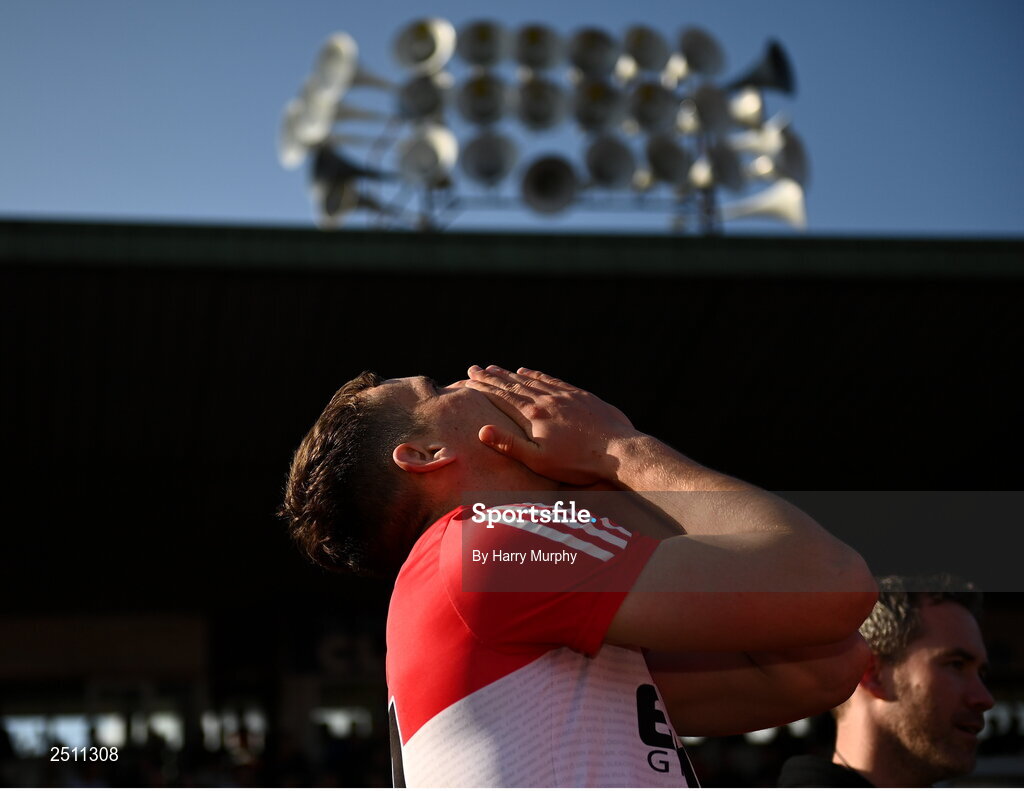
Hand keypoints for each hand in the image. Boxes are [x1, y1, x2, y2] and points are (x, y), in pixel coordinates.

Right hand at [465, 365, 642, 484]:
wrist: (620, 451)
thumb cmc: (578, 463)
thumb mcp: (540, 461)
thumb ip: (510, 445)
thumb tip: (482, 430)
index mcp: (533, 416)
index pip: (502, 397)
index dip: (483, 387)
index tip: (468, 379)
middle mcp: (546, 400)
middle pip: (513, 385)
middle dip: (492, 377)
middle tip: (474, 368)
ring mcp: (564, 395)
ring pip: (530, 380)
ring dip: (511, 373)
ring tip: (496, 367)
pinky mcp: (580, 395)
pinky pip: (551, 380)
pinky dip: (536, 374)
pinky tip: (528, 371)